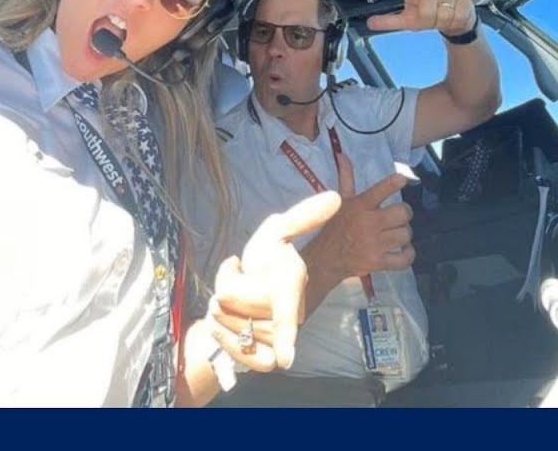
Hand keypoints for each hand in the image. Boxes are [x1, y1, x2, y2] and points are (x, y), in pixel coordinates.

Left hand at [207, 190, 339, 370]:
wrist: (249, 296)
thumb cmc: (266, 261)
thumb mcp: (277, 231)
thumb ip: (303, 216)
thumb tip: (335, 197)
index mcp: (291, 285)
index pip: (288, 312)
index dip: (286, 337)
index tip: (285, 359)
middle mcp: (289, 317)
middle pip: (230, 297)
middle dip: (225, 284)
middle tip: (240, 280)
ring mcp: (276, 340)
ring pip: (226, 320)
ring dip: (222, 310)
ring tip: (235, 303)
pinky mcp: (262, 360)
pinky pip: (233, 351)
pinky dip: (222, 337)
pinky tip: (225, 327)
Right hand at [307, 153, 414, 280]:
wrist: (325, 258)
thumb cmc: (335, 226)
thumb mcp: (341, 201)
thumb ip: (346, 178)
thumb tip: (342, 154)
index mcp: (360, 206)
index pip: (381, 189)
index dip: (395, 182)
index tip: (402, 179)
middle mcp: (369, 223)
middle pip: (403, 213)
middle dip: (405, 214)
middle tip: (398, 217)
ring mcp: (374, 244)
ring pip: (406, 234)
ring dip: (404, 234)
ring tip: (396, 234)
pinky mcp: (378, 262)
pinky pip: (404, 258)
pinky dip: (408, 255)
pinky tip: (402, 251)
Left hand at [367, 0, 474, 35]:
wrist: (456, 19)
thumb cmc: (430, 17)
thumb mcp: (410, 20)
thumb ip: (390, 21)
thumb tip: (370, 22)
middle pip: (427, 10)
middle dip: (430, 20)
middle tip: (433, 19)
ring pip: (442, 13)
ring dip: (442, 20)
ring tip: (443, 17)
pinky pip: (457, 14)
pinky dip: (455, 20)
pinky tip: (454, 14)